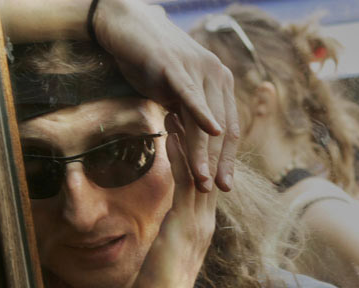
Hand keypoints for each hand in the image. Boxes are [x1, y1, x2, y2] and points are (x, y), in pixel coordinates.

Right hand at [93, 0, 239, 191]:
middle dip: (219, 164)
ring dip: (205, 153)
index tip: (225, 186)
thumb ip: (188, 115)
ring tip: (203, 180)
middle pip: (223, 130)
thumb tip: (195, 142)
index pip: (230, 130)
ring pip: (206, 120)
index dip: (228, 160)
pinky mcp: (177, 66)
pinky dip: (202, 114)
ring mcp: (198, 69)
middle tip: (217, 191)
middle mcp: (217, 76)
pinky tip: (211, 131)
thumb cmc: (150, 61)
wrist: (127, 25)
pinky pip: (192, 94)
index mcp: (220, 85)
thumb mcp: (175, 93)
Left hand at [126, 114, 216, 287]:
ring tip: (178, 112)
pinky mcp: (185, 224)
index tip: (188, 132)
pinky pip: (186, 183)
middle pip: (207, 172)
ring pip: (199, 171)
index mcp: (201, 228)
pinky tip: (170, 136)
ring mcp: (198, 222)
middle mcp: (205, 221)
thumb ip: (168, 240)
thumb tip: (160, 234)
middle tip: (188, 112)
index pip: (204, 185)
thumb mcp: (165, 258)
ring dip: (189, 141)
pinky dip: (180, 157)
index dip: (199, 157)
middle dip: (199, 142)